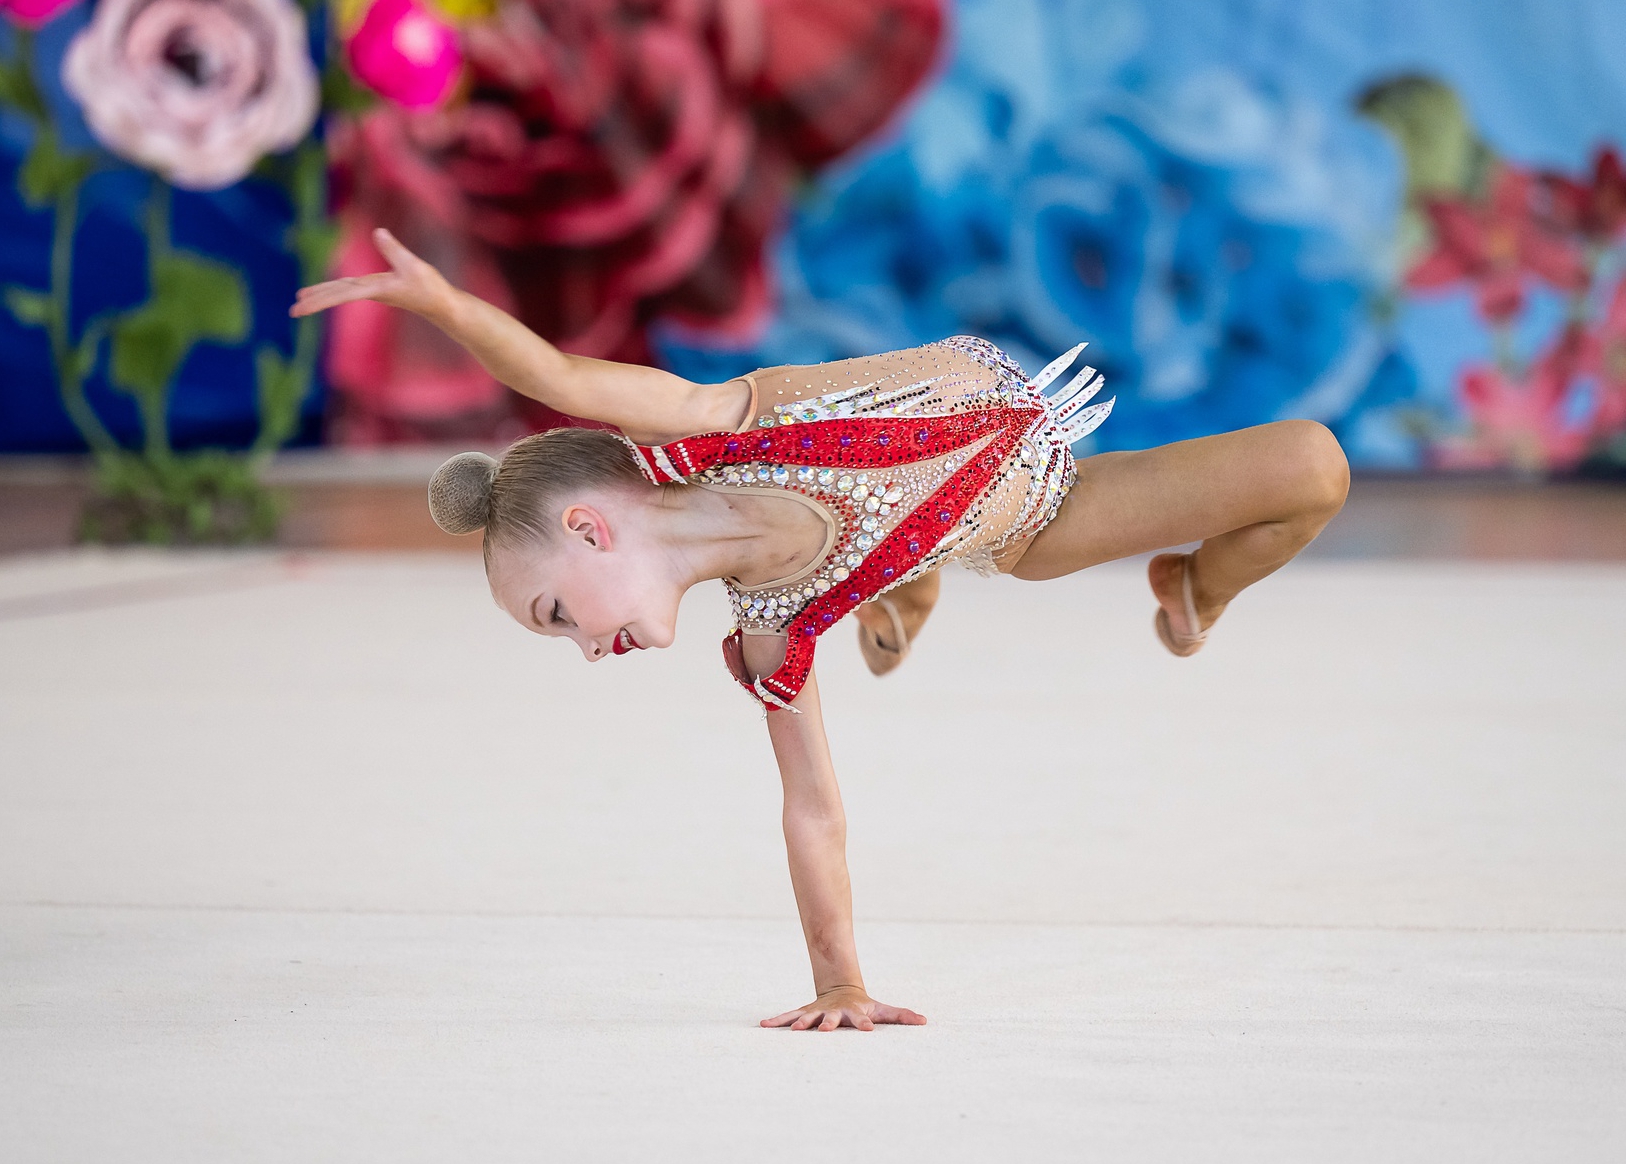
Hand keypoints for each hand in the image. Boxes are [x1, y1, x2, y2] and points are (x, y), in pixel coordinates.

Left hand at [290, 228, 452, 319]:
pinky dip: (335, 290)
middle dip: (315, 302)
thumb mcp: (414, 266)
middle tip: (292, 310)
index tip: (301, 306)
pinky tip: (327, 291)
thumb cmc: (432, 288)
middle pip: (337, 295)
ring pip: (342, 291)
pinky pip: (351, 288)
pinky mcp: (380, 287)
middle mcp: (371, 292)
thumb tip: (378, 231)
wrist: (444, 306)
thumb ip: (394, 249)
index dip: (319, 299)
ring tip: (300, 300)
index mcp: (375, 290)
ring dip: (321, 296)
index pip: (341, 294)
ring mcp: (374, 290)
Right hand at [760, 986, 925, 1031]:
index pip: (862, 1019)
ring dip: (800, 1024)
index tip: (867, 1031)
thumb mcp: (883, 1010)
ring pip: (808, 1018)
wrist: (841, 988)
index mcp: (855, 1012)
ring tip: (791, 1031)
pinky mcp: (806, 1013)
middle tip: (823, 1032)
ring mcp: (819, 1012)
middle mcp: (835, 1012)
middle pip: (831, 1019)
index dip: (864, 1024)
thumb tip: (925, 1021)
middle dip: (827, 1025)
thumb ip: (901, 1015)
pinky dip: (777, 1020)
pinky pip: (789, 1016)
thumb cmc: (865, 1005)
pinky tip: (762, 1024)